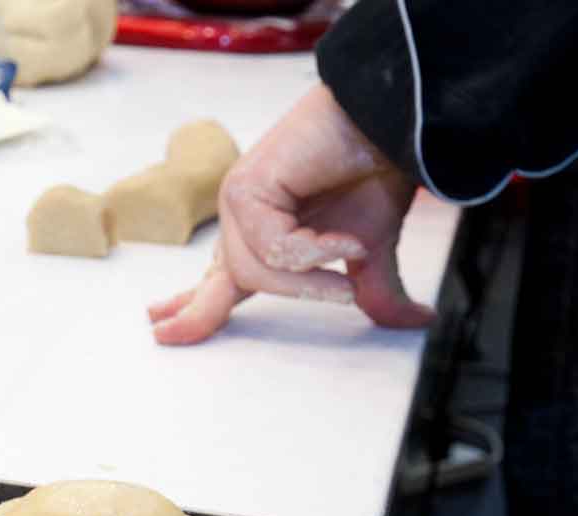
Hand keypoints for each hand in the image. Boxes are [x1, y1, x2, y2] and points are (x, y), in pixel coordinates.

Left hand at [148, 85, 435, 345]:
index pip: (220, 280)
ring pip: (254, 271)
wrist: (388, 122)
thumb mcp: (372, 247)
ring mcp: (242, 201)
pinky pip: (273, 246)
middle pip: (226, 280)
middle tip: (182, 330)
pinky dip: (315, 251)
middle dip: (208, 309)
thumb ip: (374, 291)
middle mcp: (244, 218)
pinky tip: (345, 241)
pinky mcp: (248, 188)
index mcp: (261, 235)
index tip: (163, 329)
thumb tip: (415, 322)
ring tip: (348, 272)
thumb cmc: (375, 169)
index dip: (193, 309)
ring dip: (307, 281)